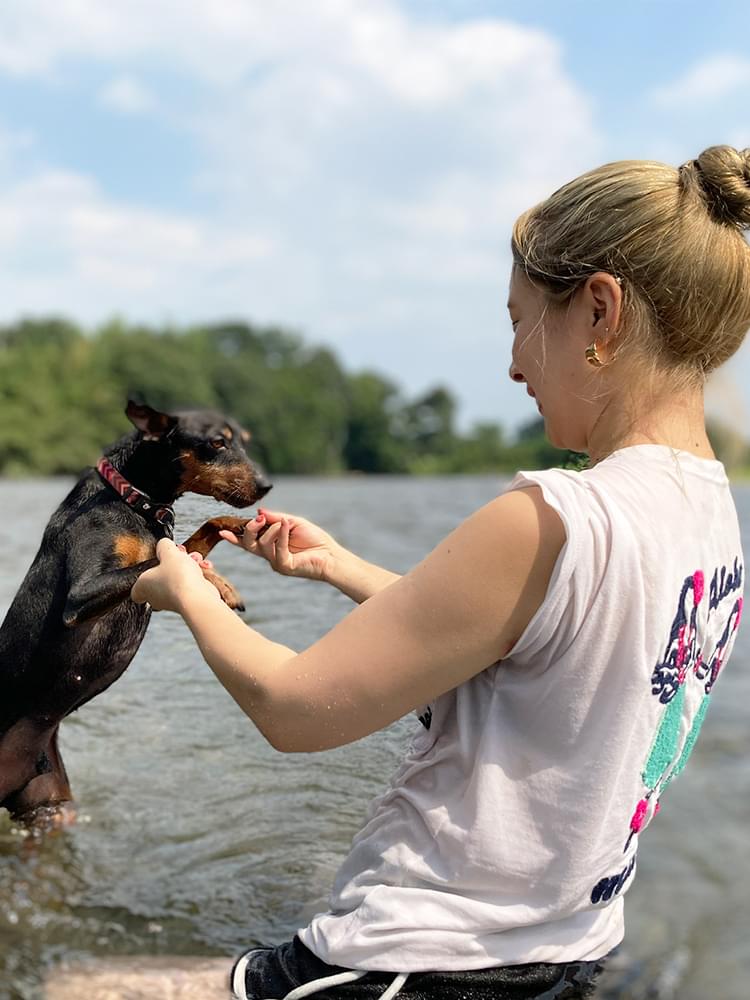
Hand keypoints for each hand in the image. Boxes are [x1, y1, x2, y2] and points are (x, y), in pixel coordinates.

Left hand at [131, 538, 221, 611]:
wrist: (197, 597)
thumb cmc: (178, 579)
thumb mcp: (169, 552)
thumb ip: (164, 546)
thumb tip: (164, 544)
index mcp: (143, 586)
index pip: (136, 589)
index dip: (144, 577)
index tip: (154, 567)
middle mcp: (155, 596)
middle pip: (161, 577)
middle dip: (173, 564)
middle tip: (180, 555)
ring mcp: (171, 600)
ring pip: (177, 579)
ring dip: (187, 567)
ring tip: (195, 559)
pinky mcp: (187, 601)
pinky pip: (190, 585)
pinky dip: (197, 576)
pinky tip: (203, 567)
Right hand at [219, 508, 342, 580]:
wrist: (331, 554)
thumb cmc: (314, 539)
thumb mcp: (293, 523)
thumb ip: (276, 518)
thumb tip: (259, 511)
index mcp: (270, 545)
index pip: (249, 541)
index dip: (235, 537)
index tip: (222, 531)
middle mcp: (270, 555)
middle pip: (249, 545)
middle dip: (250, 530)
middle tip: (258, 519)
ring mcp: (277, 562)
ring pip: (262, 546)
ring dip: (271, 531)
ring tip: (282, 522)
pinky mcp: (286, 567)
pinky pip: (277, 551)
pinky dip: (281, 536)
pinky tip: (286, 527)